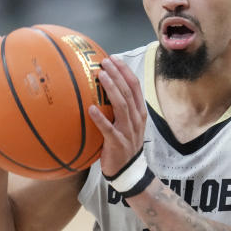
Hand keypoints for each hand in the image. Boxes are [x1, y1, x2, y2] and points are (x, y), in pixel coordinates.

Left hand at [89, 56, 146, 177]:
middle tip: (105, 62)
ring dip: (112, 90)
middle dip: (118, 75)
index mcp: (139, 113)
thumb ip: (118, 109)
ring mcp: (128, 131)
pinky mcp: (118, 143)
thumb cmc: (123, 145)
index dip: (125, 72)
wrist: (129, 171)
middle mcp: (136, 119)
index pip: (135, 87)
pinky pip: (108, 129)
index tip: (114, 59)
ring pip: (122, 106)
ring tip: (102, 76)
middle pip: (129, 92)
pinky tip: (91, 109)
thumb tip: (100, 91)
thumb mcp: (126, 125)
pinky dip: (100, 119)